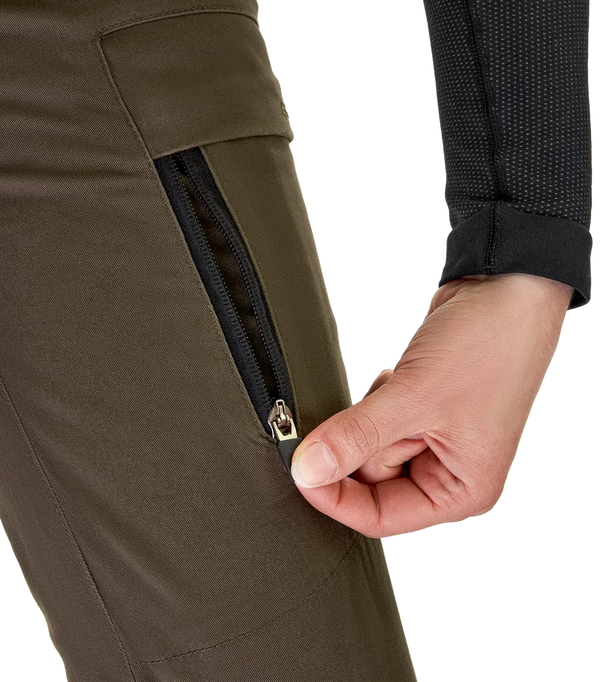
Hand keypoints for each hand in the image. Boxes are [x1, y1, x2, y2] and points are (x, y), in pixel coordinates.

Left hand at [290, 273, 571, 536]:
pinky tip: (401, 375)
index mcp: (461, 490)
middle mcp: (447, 472)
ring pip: (368, 446)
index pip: (380, 517)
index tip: (302, 470)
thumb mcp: (414, 398)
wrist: (504, 290)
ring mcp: (433, 440)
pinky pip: (375, 418)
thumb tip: (309, 470)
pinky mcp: (419, 411)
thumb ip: (355, 437)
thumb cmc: (489, 347)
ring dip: (371, 412)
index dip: (336, 498)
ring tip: (402, 383)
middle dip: (363, 437)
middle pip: (371, 479)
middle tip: (384, 402)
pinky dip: (377, 397)